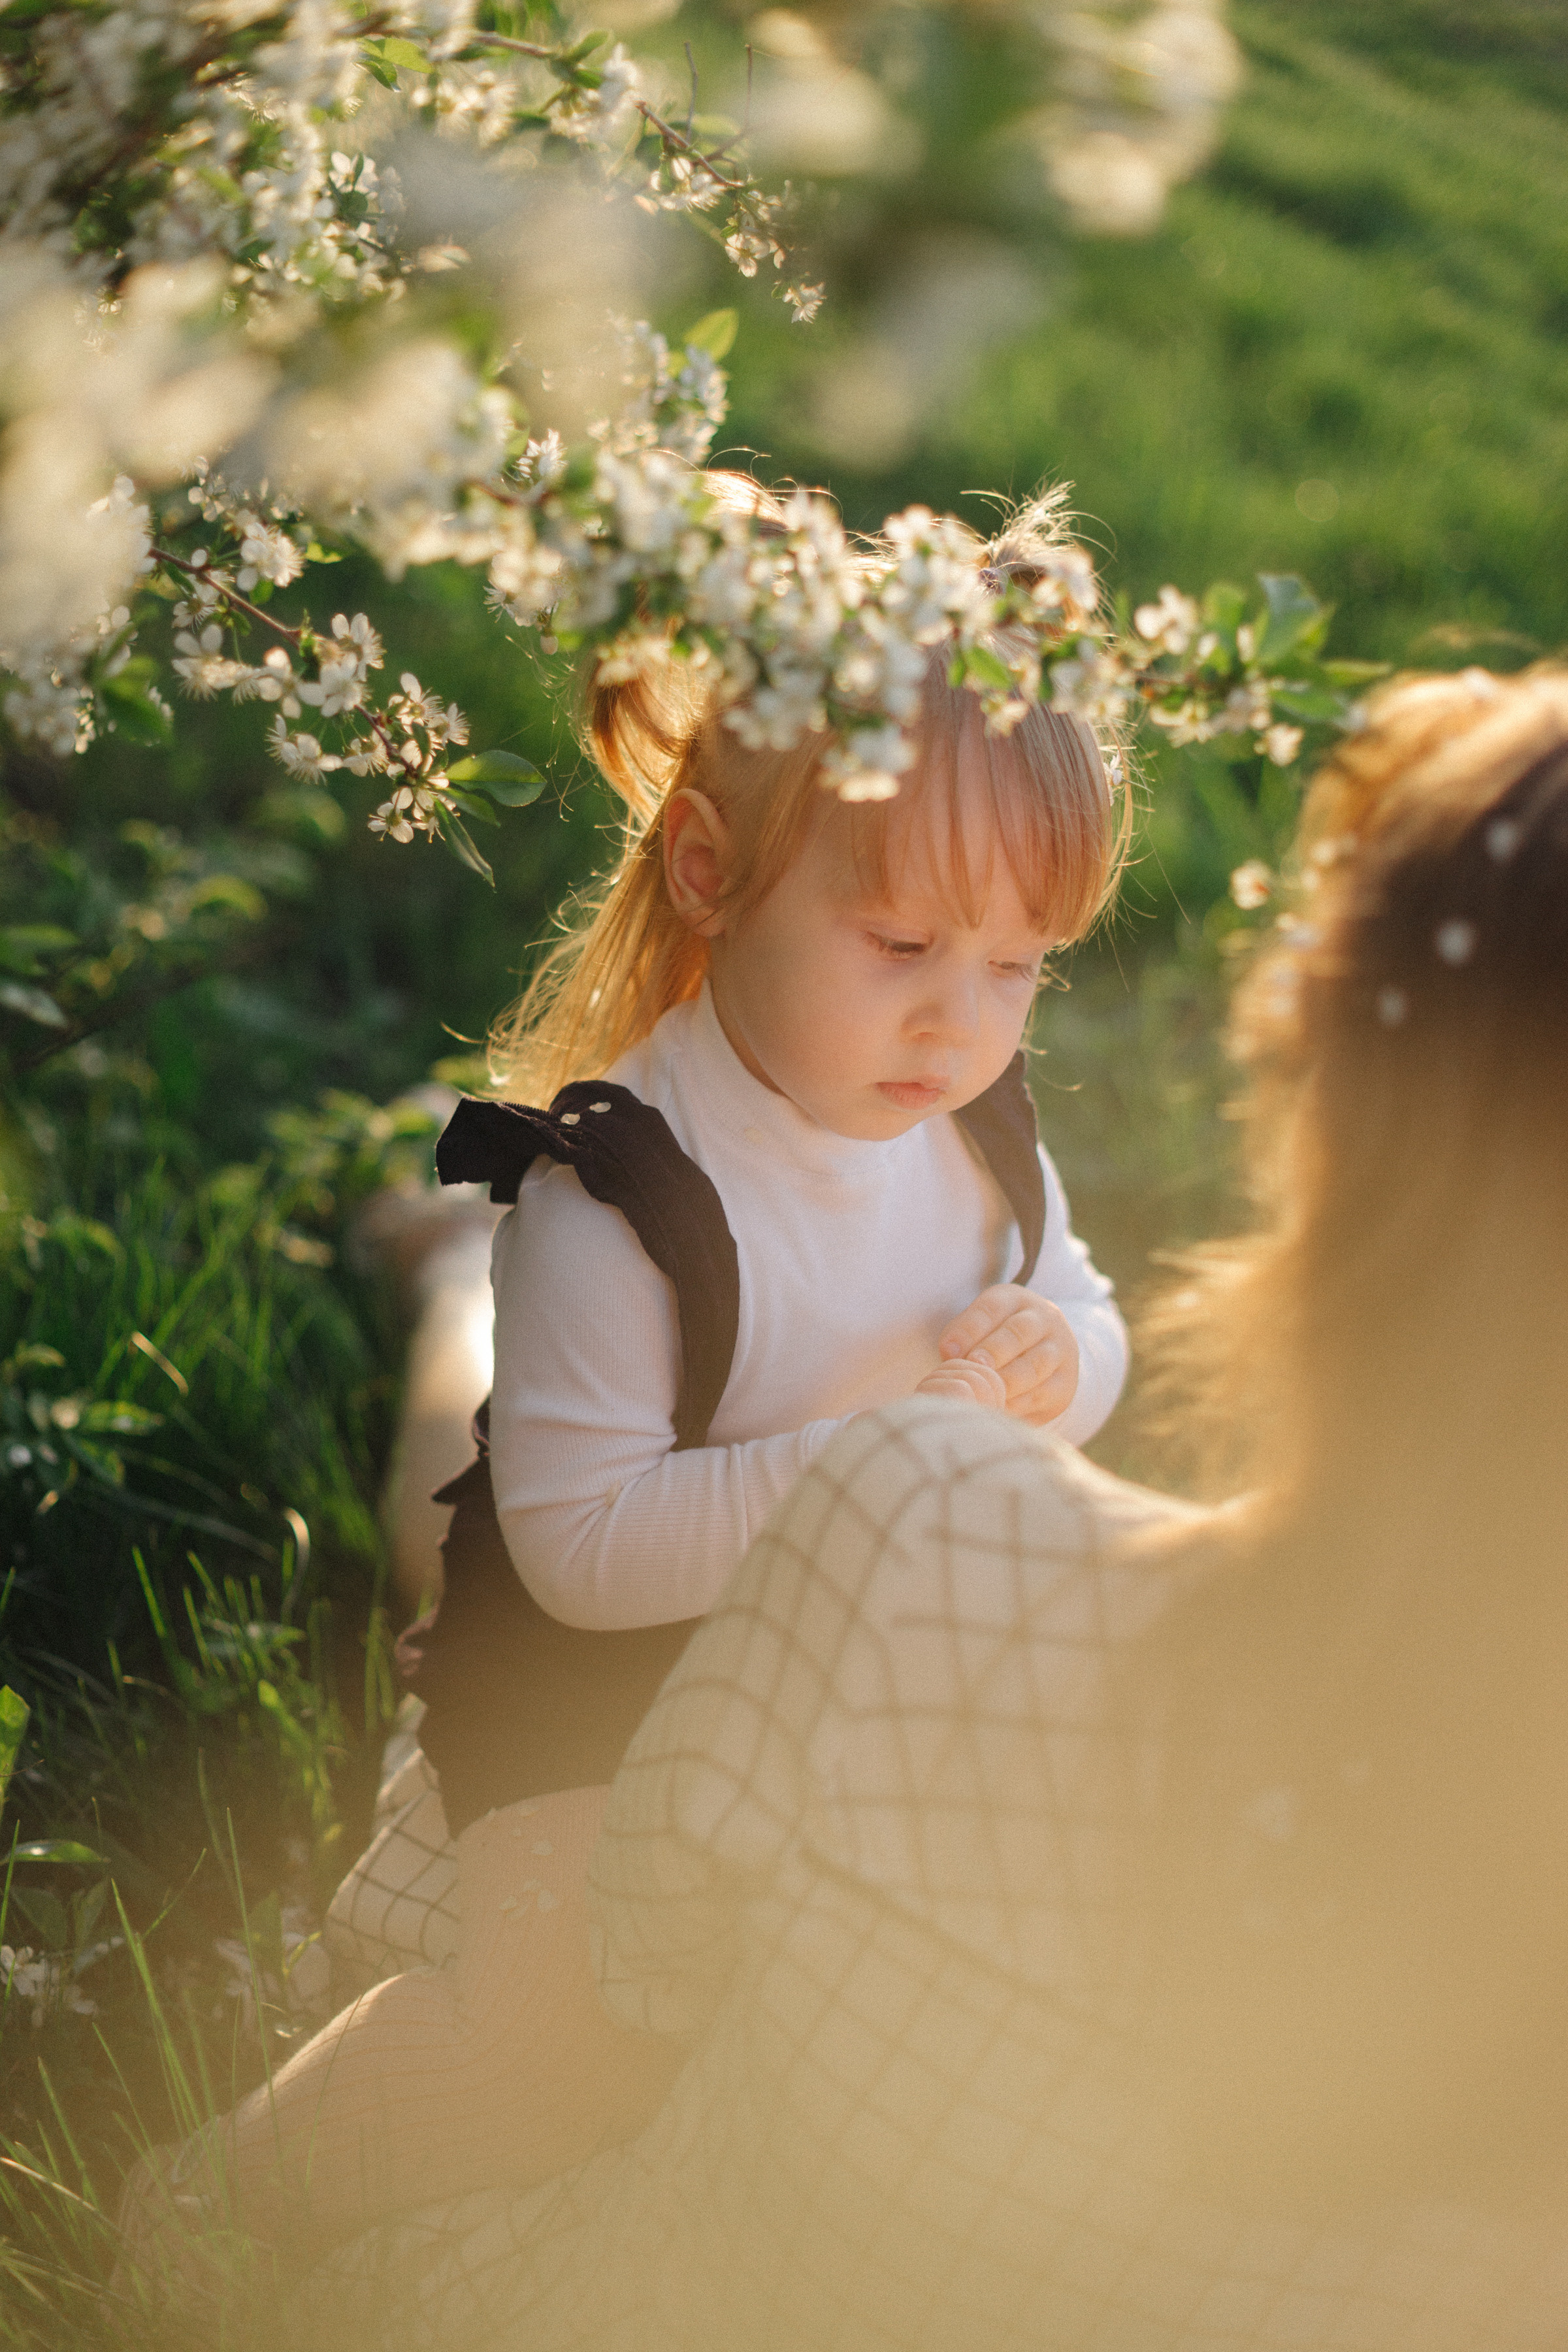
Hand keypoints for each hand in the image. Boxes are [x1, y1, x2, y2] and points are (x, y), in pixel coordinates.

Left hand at [913, 1284, 1078, 1425]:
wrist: (1043, 1353)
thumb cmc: (995, 1340)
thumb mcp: (980, 1327)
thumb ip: (963, 1337)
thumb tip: (949, 1354)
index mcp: (1015, 1299)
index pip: (992, 1307)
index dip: (969, 1329)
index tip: (946, 1350)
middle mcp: (1044, 1319)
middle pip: (1019, 1333)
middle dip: (993, 1351)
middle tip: (973, 1367)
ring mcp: (1060, 1350)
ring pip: (1035, 1365)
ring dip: (1007, 1381)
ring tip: (986, 1392)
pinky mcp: (1065, 1382)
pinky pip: (1043, 1394)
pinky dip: (1019, 1403)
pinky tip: (999, 1408)